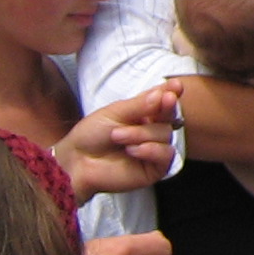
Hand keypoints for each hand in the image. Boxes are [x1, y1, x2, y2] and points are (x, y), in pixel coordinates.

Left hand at [55, 83, 180, 197]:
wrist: (77, 160)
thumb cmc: (91, 135)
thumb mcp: (114, 112)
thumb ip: (140, 104)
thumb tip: (163, 94)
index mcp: (144, 114)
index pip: (164, 101)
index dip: (172, 93)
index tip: (176, 85)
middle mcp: (152, 131)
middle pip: (169, 117)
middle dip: (158, 111)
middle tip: (154, 105)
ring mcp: (154, 150)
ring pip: (166, 135)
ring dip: (141, 134)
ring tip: (118, 137)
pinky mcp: (154, 169)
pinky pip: (166, 156)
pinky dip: (151, 150)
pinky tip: (132, 150)